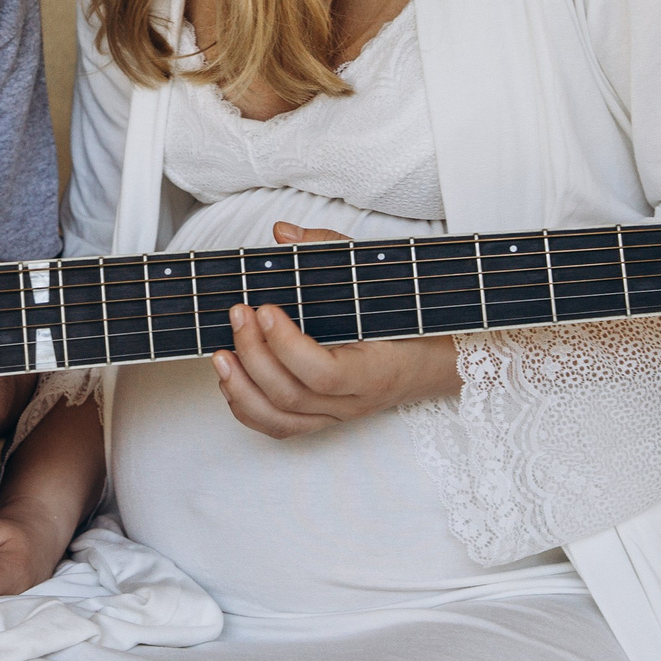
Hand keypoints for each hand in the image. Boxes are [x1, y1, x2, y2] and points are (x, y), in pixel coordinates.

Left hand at [210, 220, 461, 439]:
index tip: (265, 308)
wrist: (438, 357)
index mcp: (376, 369)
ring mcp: (338, 415)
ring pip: (282, 420)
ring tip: (221, 354)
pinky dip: (248, 407)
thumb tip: (283, 233)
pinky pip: (281, 427)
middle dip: (254, 354)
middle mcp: (356, 401)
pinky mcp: (324, 420)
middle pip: (293, 395)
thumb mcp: (379, 276)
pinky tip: (231, 379)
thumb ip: (330, 252)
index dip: (287, 346)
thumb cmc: (409, 316)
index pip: (325, 373)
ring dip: (243, 389)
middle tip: (238, 313)